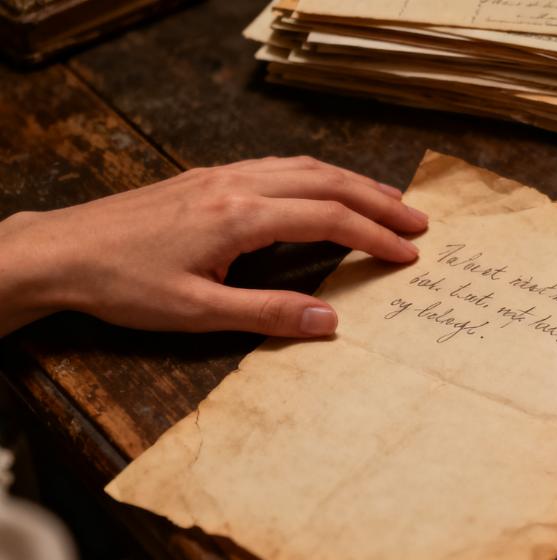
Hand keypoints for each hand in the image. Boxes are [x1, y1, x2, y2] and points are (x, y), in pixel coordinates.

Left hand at [0, 157, 427, 336]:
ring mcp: (222, 175)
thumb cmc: (123, 284)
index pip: (327, 219)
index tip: (409, 254)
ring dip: (352, 182)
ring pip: (304, 167)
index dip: (374, 237)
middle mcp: (237, 184)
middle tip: (419, 220)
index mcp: (240, 216)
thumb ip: (268, 313)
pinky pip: (278, 165)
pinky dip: (317, 175)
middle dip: (379, 201)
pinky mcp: (208, 177)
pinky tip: (324, 187)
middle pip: (327, 182)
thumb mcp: (197, 312)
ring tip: (388, 200)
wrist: (61, 251)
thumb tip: (330, 322)